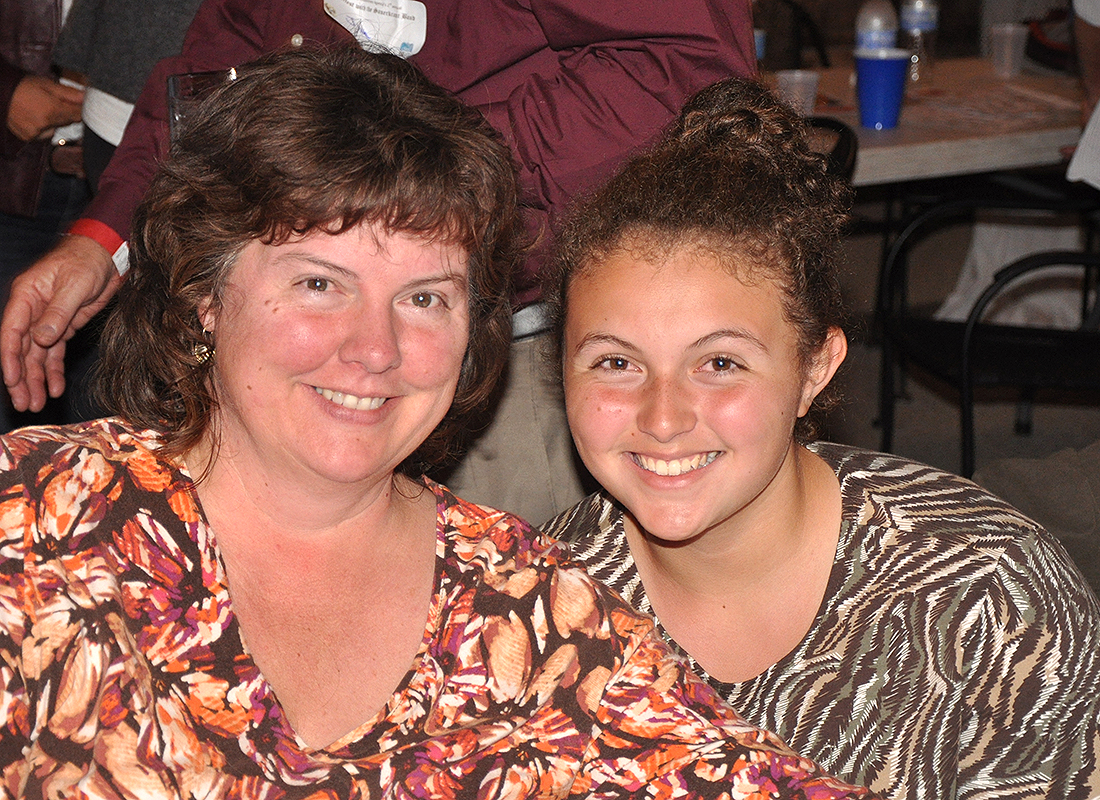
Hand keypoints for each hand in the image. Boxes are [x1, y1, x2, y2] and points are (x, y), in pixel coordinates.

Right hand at [2, 236, 122, 410]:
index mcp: (25, 296)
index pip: (11, 333)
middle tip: (23, 404)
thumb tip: (41, 339)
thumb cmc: (86, 262)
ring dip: (36, 380)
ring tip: (37, 403)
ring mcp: (46, 321)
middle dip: (21, 378)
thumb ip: (58, 312)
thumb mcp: (74, 285)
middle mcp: (31, 311)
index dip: (9, 359)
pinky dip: (54, 371)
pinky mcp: (63, 327)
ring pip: (36, 356)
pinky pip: (54, 353)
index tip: (12, 381)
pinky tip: (55, 387)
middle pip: (21, 350)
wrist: (105, 256)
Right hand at [6, 75, 83, 141]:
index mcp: (51, 110)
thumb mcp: (46, 84)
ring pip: (54, 129)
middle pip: (66, 122)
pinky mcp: (27, 137)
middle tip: (53, 101)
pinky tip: (34, 116)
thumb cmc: (21, 85)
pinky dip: (42, 127)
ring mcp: (35, 133)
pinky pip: (42, 134)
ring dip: (53, 121)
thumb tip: (86, 97)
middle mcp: (44, 124)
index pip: (77, 115)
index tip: (79, 104)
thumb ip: (68, 93)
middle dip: (65, 112)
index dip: (80, 109)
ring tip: (40, 108)